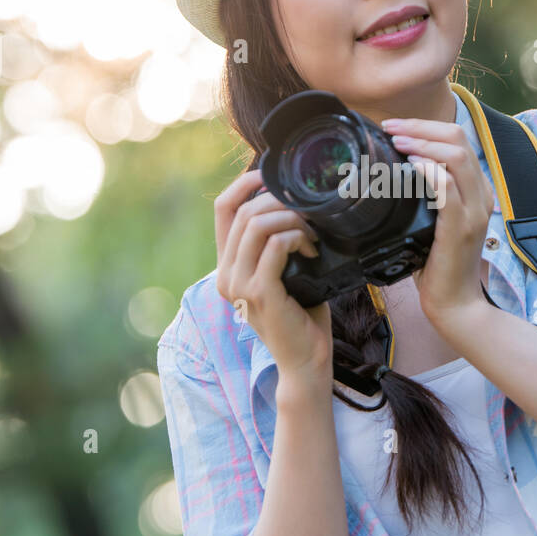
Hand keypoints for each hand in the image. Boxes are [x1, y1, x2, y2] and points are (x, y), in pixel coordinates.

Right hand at [214, 167, 332, 380]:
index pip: (223, 209)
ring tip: (313, 234)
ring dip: (292, 220)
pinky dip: (297, 239)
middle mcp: (225, 275)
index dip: (244, 183)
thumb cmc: (302, 315)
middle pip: (244, 212)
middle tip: (310, 213)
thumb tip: (296, 203)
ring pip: (258, 224)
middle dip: (280, 202)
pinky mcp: (259, 293)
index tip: (272, 175)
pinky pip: (275, 245)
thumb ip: (278, 244)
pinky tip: (314, 251)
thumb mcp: (286, 272)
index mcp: (228, 266)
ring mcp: (238, 285)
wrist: (306, 361)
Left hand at [382, 118, 494, 326]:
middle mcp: (482, 195)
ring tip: (398, 143)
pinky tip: (413, 166)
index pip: (458, 140)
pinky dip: (430, 171)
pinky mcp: (462, 228)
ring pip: (456, 157)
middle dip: (421, 127)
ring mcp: (475, 210)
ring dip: (422, 143)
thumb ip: (425, 195)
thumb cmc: (438, 263)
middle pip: (458, 139)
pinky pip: (449, 188)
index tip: (396, 127)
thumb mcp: (433, 221)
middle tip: (391, 129)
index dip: (426, 126)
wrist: (455, 303)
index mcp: (478, 189)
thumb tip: (395, 170)